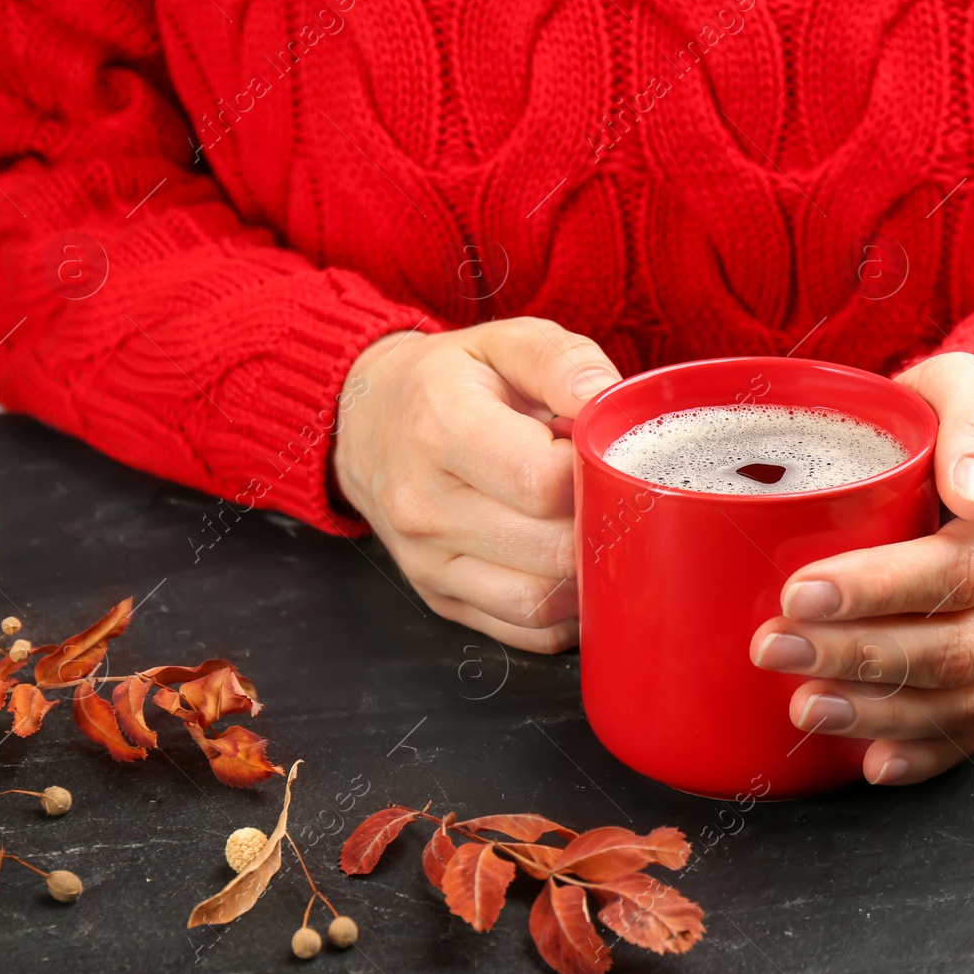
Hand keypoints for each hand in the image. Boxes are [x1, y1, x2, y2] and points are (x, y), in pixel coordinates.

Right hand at [334, 318, 620, 652]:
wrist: (365, 422)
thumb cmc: (446, 382)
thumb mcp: (504, 342)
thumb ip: (562, 362)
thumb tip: (608, 400)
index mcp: (440, 429)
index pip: (544, 482)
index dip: (593, 472)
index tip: (595, 453)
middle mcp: (424, 506)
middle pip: (551, 550)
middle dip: (598, 524)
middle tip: (605, 493)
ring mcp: (427, 562)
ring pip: (540, 603)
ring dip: (586, 574)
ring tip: (588, 527)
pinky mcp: (440, 598)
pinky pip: (525, 630)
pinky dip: (564, 610)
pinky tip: (569, 567)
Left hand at [748, 353, 973, 784]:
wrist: (967, 454)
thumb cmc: (948, 420)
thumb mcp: (961, 385)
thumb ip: (972, 420)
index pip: (961, 571)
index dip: (880, 591)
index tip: (800, 592)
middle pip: (955, 648)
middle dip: (858, 657)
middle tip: (773, 648)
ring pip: (960, 701)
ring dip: (877, 713)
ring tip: (802, 707)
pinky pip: (969, 734)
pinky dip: (920, 757)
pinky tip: (870, 764)